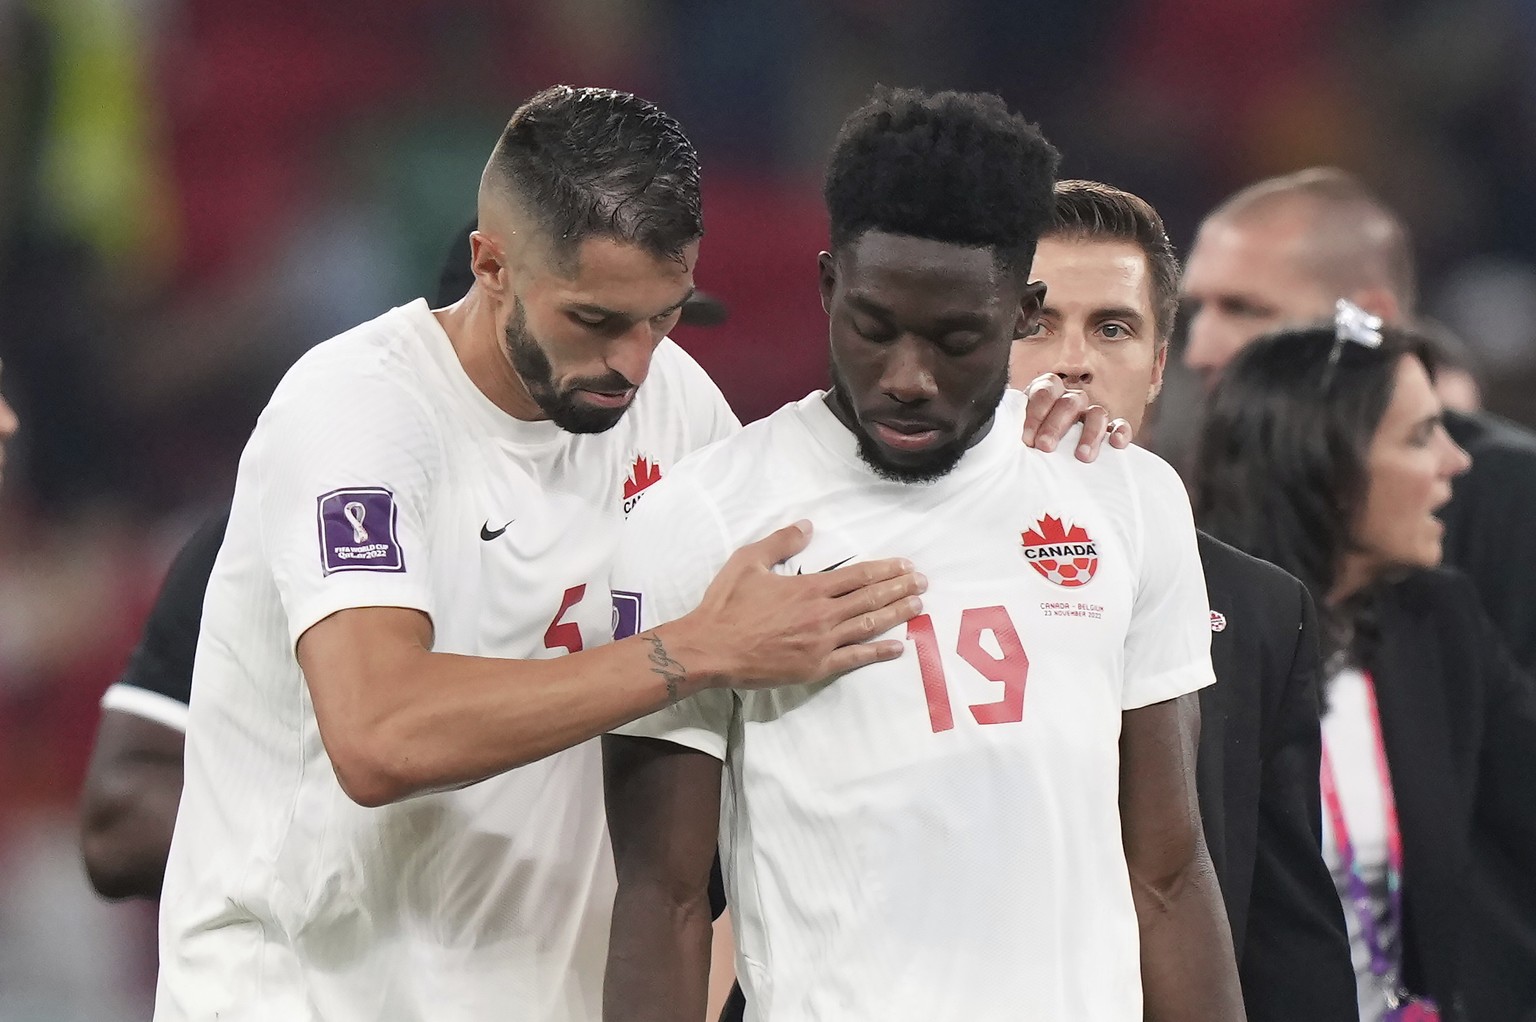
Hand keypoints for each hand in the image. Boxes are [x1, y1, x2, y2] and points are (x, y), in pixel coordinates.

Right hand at [668, 521, 924, 689]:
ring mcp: (821, 642)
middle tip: (923, 583)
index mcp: (809, 587)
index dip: (885, 570)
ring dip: (897, 614)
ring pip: (868, 625)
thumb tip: (809, 526)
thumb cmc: (727, 605)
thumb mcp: (748, 560)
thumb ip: (781, 541)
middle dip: (900, 589)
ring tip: (918, 606)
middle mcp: (822, 614)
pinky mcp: (816, 667)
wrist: (711, 648)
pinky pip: (855, 658)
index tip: (906, 566)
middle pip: (870, 598)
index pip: (858, 575)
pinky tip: (897, 648)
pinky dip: (878, 652)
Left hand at [1018, 373, 1132, 461]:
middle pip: (1069, 403)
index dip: (1035, 413)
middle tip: (1045, 447)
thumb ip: (1011, 427)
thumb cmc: (1026, 439)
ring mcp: (1091, 413)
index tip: (1026, 439)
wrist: (1037, 453)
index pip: (1045, 391)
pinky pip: (1119, 425)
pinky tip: (1116, 444)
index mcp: (1047, 392)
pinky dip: (1120, 432)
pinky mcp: (1109, 430)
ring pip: (1097, 413)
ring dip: (1089, 433)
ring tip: (1082, 456)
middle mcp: (1070, 399)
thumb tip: (1001, 435)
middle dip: (1056, 425)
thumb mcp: (1014, 430)